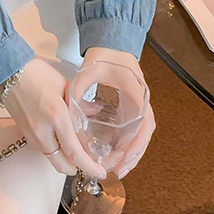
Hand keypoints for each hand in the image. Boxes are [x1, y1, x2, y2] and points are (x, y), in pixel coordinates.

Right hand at [0, 58, 106, 179]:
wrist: (8, 70)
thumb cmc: (35, 73)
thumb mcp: (64, 84)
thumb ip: (81, 103)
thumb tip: (96, 111)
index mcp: (56, 116)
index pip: (74, 151)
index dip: (89, 166)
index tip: (100, 172)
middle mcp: (42, 130)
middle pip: (61, 164)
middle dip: (76, 169)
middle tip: (89, 165)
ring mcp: (30, 133)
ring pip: (51, 158)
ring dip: (64, 159)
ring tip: (76, 150)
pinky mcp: (24, 132)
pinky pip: (42, 148)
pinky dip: (54, 150)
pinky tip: (61, 139)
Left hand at [80, 47, 155, 179]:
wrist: (112, 42)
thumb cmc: (102, 55)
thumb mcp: (87, 72)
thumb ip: (78, 93)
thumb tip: (68, 118)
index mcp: (136, 92)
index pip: (143, 124)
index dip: (135, 145)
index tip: (122, 159)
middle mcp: (143, 100)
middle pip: (145, 134)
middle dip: (133, 155)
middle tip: (118, 171)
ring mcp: (140, 103)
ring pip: (142, 134)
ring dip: (132, 152)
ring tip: (117, 168)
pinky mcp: (133, 105)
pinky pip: (136, 129)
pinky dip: (129, 144)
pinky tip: (117, 154)